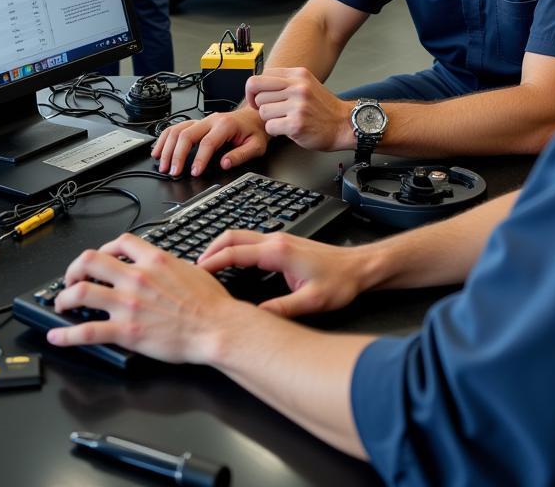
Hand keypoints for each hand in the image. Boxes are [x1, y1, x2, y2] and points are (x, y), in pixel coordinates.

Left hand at [47, 234, 241, 364]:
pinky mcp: (126, 331)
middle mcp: (137, 278)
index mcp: (154, 260)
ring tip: (62, 304)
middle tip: (73, 279)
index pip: (119, 242)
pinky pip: (87, 331)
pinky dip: (66, 334)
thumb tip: (163, 266)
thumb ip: (169, 266)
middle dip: (75, 269)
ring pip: (82, 292)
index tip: (101, 258)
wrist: (216, 327)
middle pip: (91, 260)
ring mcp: (129, 304)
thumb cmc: (210, 303)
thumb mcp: (191, 270)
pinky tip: (57, 336)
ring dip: (65, 297)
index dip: (104, 249)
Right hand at [152, 108, 268, 176]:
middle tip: (173, 172)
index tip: (194, 172)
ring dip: (167, 147)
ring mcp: (202, 121)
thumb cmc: (255, 131)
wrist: (254, 116)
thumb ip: (241, 155)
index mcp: (226, 125)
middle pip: (187, 134)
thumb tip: (224, 164)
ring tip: (162, 165)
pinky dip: (164, 139)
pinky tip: (158, 150)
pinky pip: (176, 128)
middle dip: (177, 154)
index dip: (199, 158)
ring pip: (178, 130)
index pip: (208, 142)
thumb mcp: (256, 146)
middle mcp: (211, 120)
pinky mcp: (197, 123)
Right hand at [199, 230, 365, 317]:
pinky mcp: (285, 243)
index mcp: (278, 252)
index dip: (212, 262)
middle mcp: (277, 240)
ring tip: (208, 265)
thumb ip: (282, 309)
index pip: (235, 252)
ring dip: (222, 247)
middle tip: (195, 268)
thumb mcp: (312, 302)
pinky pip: (251, 241)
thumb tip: (255, 319)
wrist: (359, 267)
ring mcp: (280, 239)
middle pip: (233, 236)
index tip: (196, 273)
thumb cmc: (340, 282)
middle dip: (211, 249)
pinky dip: (235, 248)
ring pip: (242, 235)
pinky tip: (233, 262)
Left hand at [246, 68, 354, 151]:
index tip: (259, 99)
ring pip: (262, 111)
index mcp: (298, 75)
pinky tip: (287, 129)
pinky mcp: (296, 124)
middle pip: (258, 94)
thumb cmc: (323, 107)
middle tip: (272, 112)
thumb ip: (284, 81)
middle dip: (261, 106)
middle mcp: (297, 87)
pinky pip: (270, 126)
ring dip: (270, 119)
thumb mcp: (306, 84)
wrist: (343, 124)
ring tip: (284, 120)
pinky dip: (275, 131)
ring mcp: (297, 106)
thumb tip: (257, 85)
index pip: (260, 77)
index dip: (255, 91)